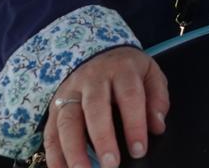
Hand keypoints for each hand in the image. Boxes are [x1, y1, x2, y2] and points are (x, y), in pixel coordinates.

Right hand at [43, 46, 168, 167]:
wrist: (98, 51)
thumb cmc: (127, 69)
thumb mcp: (150, 73)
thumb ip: (157, 98)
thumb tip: (158, 126)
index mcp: (121, 69)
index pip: (129, 96)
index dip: (134, 125)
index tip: (139, 150)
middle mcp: (92, 79)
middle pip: (95, 108)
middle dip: (102, 139)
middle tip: (111, 165)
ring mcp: (70, 92)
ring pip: (68, 121)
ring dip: (73, 150)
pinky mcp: (55, 106)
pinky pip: (50, 132)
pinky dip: (53, 155)